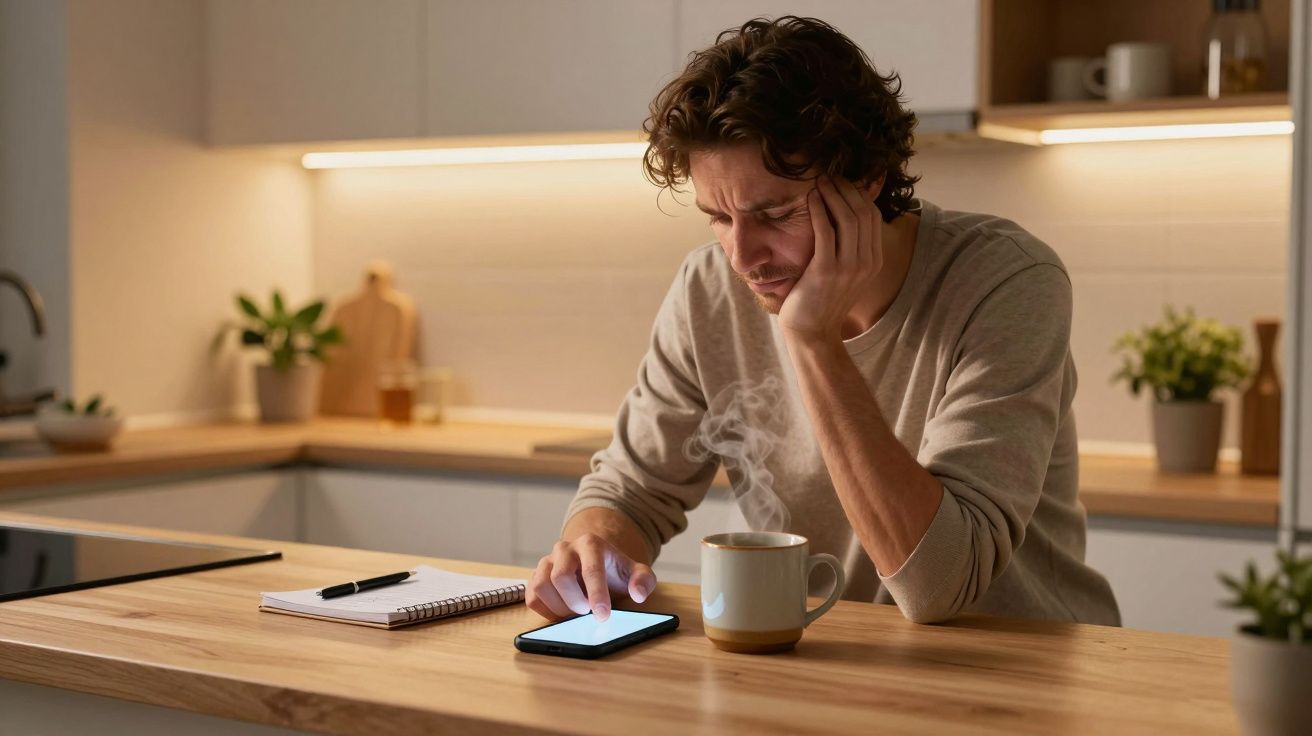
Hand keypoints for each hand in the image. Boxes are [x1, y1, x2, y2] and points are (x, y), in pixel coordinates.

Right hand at [526, 533, 656, 621]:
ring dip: (558, 607)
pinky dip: (546, 611)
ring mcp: (547, 562)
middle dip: (575, 601)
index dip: (597, 594)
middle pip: (560, 576)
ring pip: (541, 585)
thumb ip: (643, 581)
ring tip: (575, 614)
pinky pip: (532, 597)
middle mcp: (565, 549)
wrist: (596, 563)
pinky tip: (563, 614)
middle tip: (587, 614)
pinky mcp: (535, 577)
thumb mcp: (636, 573)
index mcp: (590, 544)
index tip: (603, 615)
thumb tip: (638, 594)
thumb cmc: (614, 571)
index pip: (591, 568)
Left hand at [778, 176, 884, 341]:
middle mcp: (866, 263)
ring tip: (818, 181)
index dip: (857, 194)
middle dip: (845, 188)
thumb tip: (843, 213)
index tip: (841, 181)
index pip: (872, 216)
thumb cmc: (823, 298)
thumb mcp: (846, 271)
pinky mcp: (826, 271)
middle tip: (828, 175)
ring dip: (832, 194)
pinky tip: (810, 199)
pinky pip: (826, 231)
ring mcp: (848, 268)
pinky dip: (818, 210)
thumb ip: (850, 246)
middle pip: (862, 212)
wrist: (813, 332)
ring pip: (847, 218)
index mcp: (874, 261)